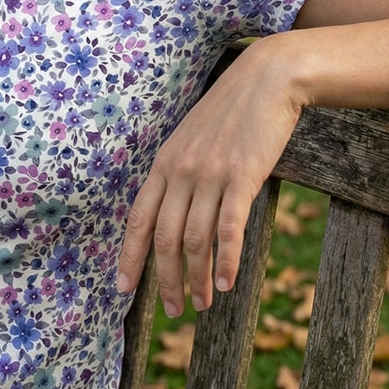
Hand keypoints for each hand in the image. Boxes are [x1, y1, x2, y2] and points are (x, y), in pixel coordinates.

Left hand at [116, 39, 301, 316]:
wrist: (266, 79)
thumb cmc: (232, 111)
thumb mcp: (192, 137)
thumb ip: (180, 170)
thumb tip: (175, 210)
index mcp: (164, 162)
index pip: (138, 219)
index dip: (130, 257)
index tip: (123, 289)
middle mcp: (181, 170)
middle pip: (164, 238)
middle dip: (166, 280)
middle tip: (174, 309)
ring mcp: (211, 173)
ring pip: (195, 240)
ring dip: (198, 278)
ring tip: (204, 302)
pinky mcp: (242, 176)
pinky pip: (229, 228)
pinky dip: (226, 261)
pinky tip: (228, 283)